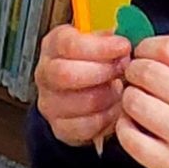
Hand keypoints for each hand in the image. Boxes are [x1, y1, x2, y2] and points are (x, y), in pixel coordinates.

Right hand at [34, 24, 131, 145]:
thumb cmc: (90, 63)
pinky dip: (106, 118)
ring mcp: (49, 103)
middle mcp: (45, 74)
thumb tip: (121, 43)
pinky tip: (114, 107)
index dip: (99, 47)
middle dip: (102, 72)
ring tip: (120, 89)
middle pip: (67, 74)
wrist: (79, 93)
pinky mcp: (60, 127)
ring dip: (108, 96)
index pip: (69, 44)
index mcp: (53, 46)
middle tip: (123, 69)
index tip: (123, 46)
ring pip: (80, 102)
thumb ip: (107, 39)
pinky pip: (86, 126)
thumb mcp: (97, 42)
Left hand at [115, 36, 168, 167]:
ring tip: (136, 103)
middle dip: (133, 72)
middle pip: (147, 72)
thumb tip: (148, 48)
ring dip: (128, 99)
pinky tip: (133, 126)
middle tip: (134, 79)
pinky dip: (124, 127)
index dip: (146, 47)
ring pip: (134, 102)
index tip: (142, 53)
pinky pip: (130, 138)